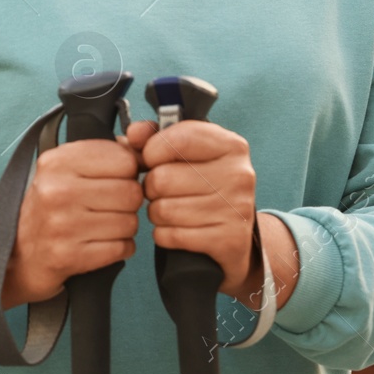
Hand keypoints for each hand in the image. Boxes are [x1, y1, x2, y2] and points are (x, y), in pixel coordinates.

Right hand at [3, 138, 143, 305]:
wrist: (18, 254)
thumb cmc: (52, 206)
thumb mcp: (68, 169)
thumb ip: (109, 150)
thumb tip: (146, 137)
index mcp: (58, 161)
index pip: (124, 159)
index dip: (128, 171)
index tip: (116, 179)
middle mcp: (57, 189)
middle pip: (131, 192)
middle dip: (128, 202)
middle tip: (110, 206)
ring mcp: (62, 225)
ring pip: (130, 222)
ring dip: (124, 227)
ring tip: (103, 225)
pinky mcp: (69, 256)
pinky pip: (123, 248)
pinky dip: (120, 248)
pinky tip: (100, 243)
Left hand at [124, 119, 258, 301]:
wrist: (236, 233)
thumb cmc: (205, 183)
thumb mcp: (189, 151)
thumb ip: (157, 134)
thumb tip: (134, 133)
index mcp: (231, 146)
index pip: (178, 140)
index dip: (152, 151)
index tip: (151, 159)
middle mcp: (238, 175)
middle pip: (162, 178)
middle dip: (151, 186)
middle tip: (161, 190)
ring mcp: (236, 209)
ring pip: (163, 210)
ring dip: (156, 212)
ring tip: (169, 208)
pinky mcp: (227, 240)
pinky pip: (170, 235)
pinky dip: (164, 234)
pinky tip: (176, 228)